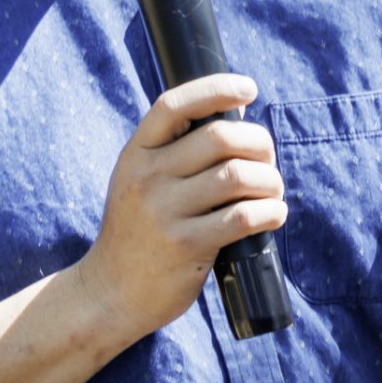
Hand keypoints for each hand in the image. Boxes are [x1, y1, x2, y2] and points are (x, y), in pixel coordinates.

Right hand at [75, 75, 286, 343]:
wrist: (109, 294)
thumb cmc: (138, 233)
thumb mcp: (138, 183)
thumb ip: (174, 153)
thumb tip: (235, 117)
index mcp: (136, 154)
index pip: (174, 105)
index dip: (216, 88)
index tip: (249, 89)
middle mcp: (147, 178)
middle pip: (221, 137)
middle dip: (259, 144)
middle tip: (267, 162)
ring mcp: (165, 212)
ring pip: (239, 176)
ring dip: (270, 181)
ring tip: (272, 193)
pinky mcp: (186, 246)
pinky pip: (243, 217)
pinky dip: (270, 212)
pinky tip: (273, 215)